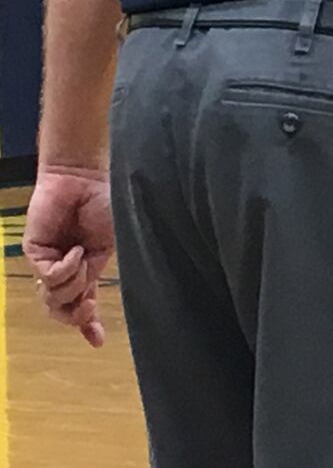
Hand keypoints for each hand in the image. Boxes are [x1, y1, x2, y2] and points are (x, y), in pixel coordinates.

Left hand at [22, 167, 114, 347]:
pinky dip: (66, 270)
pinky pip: (49, 277)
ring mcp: (48, 261)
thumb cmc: (104, 203)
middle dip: (75, 317)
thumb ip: (94, 271)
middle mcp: (65, 268)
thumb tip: (83, 296)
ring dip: (73, 286)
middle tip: (87, 309)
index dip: (89, 325)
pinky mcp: (35, 252)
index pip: (83, 303)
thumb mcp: (109, 243)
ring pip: (54, 298)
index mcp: (87, 267)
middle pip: (61, 309)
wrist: (84, 177)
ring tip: (83, 261)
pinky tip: (76, 252)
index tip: (98, 342)